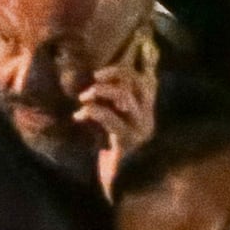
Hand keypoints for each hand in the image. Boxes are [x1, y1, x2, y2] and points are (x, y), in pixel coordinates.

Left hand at [70, 37, 159, 194]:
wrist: (123, 188)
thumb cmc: (114, 156)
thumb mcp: (114, 126)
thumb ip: (112, 106)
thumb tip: (99, 84)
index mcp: (147, 111)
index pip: (148, 78)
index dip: (144, 59)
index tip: (139, 41)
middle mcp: (147, 117)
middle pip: (134, 80)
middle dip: (112, 73)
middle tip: (94, 79)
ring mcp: (139, 129)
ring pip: (123, 95)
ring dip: (100, 91)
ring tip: (84, 99)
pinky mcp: (126, 142)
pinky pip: (110, 118)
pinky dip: (92, 112)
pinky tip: (80, 117)